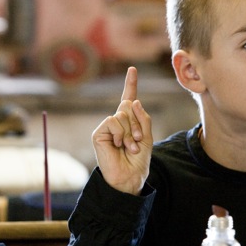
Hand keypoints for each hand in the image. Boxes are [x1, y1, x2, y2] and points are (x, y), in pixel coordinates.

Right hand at [91, 67, 152, 194]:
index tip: (132, 69)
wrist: (128, 176)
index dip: (130, 84)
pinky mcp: (99, 133)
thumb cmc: (138, 160)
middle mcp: (116, 122)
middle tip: (137, 141)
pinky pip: (112, 121)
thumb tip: (133, 100)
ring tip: (130, 147)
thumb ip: (143, 118)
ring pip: (121, 114)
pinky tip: (118, 145)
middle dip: (136, 123)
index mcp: (129, 121)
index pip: (129, 99)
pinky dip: (120, 133)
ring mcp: (107, 127)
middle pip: (128, 105)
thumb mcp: (147, 137)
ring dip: (130, 132)